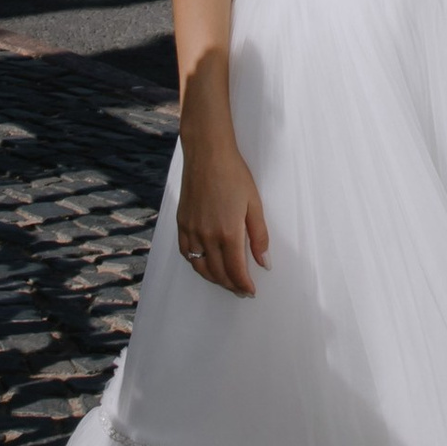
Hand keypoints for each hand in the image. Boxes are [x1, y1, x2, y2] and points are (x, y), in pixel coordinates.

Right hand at [177, 141, 269, 296]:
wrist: (207, 154)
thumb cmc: (234, 175)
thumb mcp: (254, 204)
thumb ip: (259, 236)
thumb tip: (264, 263)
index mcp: (228, 233)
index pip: (236, 271)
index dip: (244, 285)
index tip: (251, 291)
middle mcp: (207, 236)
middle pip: (218, 272)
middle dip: (231, 285)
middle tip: (241, 290)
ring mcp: (191, 230)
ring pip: (200, 266)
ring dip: (214, 278)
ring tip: (226, 281)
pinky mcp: (182, 223)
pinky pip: (186, 253)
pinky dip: (196, 264)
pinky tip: (205, 264)